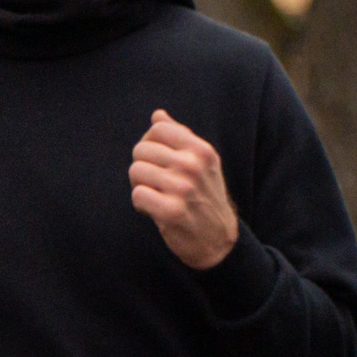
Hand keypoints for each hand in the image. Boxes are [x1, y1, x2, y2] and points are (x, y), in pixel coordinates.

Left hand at [130, 109, 239, 268]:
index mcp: (202, 151)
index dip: (150, 143)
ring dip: (140, 185)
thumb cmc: (205, 198)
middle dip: (144, 167)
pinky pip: (137, 194)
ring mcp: (183, 188)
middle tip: (158, 184)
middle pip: (141, 149)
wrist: (220, 242)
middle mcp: (193, 166)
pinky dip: (141, 204)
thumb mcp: (202, 164)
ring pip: (135, 170)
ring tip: (157, 196)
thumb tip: (158, 115)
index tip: (158, 161)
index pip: (158, 128)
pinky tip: (155, 211)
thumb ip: (180, 137)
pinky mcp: (172, 211)